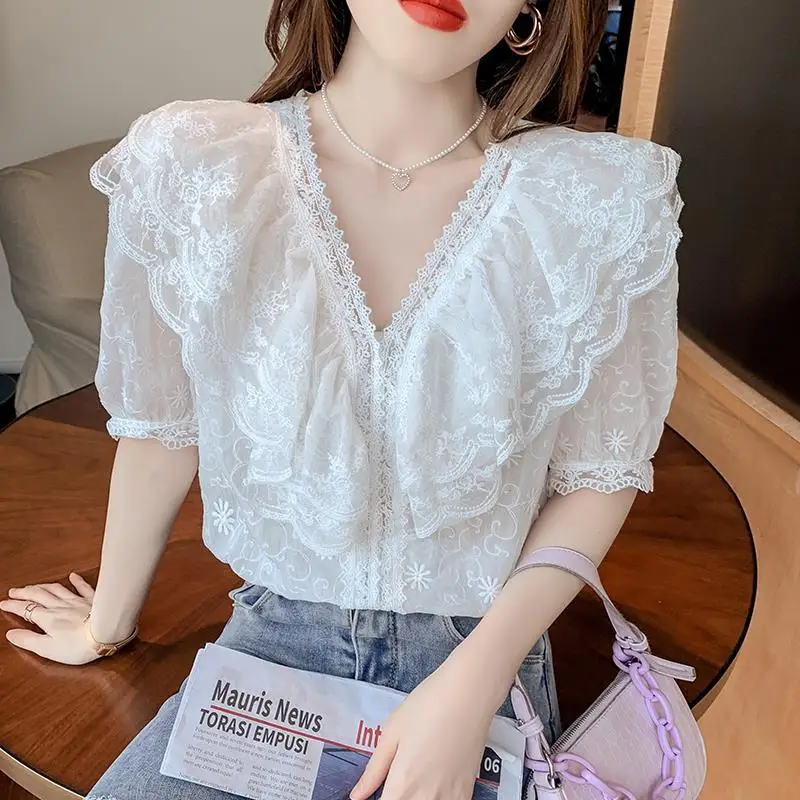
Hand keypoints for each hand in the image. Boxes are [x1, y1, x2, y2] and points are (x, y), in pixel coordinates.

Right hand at [1, 574, 100, 664]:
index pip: (26, 610)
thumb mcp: (48, 649)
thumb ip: (28, 640)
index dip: (13, 606)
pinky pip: (82, 587)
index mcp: (48, 619)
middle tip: (14, 591)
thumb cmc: (78, 645)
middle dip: (24, 592)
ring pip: (56, 589)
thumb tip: (11, 634)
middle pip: (39, 595)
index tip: (3, 603)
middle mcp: (60, 606)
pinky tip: (73, 576)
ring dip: (43, 586)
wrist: (106, 633)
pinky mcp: (92, 600)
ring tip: (34, 585)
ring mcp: (77, 601)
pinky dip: (76, 581)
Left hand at [352, 651, 500, 799]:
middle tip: (394, 781)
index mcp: (402, 784)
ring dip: (415, 799)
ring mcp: (449, 798)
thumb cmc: (427, 706)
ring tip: (413, 780)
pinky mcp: (467, 792)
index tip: (376, 792)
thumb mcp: (392, 732)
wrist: (469, 694)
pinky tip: (431, 785)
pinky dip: (436, 799)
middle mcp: (426, 798)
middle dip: (396, 797)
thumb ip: (374, 770)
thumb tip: (356, 796)